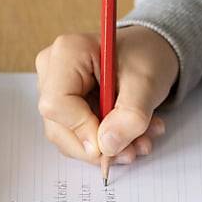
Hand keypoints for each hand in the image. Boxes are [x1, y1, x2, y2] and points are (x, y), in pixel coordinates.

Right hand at [35, 26, 179, 164]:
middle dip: (100, 146)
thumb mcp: (147, 84)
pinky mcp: (64, 108)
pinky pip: (78, 138)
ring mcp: (55, 91)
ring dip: (108, 148)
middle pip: (59, 127)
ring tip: (141, 138)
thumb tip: (107, 146)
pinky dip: (107, 144)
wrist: (149, 53)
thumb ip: (130, 116)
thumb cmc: (146, 56)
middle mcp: (53, 71)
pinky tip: (131, 135)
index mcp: (68, 53)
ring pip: (69, 139)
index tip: (113, 143)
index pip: (57, 104)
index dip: (83, 130)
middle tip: (136, 147)